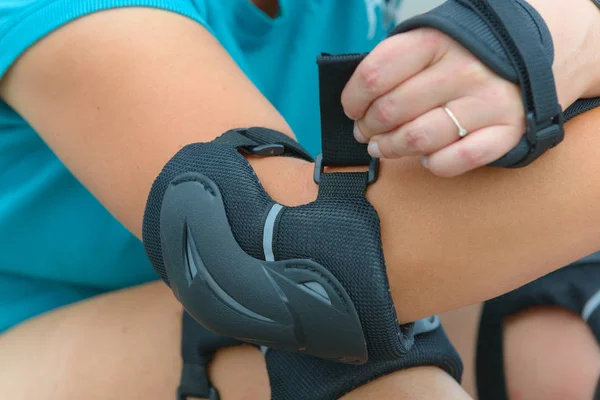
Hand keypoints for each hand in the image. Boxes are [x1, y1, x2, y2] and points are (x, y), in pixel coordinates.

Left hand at [341, 28, 524, 176]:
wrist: (528, 55)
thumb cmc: (461, 55)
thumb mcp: (428, 43)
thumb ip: (394, 65)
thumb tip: (356, 104)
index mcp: (436, 41)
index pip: (374, 76)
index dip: (353, 100)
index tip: (352, 110)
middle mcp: (463, 69)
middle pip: (390, 111)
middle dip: (368, 129)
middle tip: (366, 133)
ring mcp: (487, 101)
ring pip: (416, 140)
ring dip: (391, 149)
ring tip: (385, 147)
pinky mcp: (506, 132)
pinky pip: (453, 162)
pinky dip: (432, 164)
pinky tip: (428, 155)